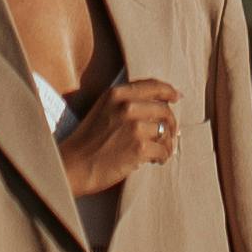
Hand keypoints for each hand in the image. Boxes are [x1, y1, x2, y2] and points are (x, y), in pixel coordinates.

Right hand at [61, 69, 179, 190]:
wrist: (74, 165)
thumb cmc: (88, 140)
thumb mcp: (103, 109)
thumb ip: (127, 102)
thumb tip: (161, 104)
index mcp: (117, 93)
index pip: (153, 86)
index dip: (169, 91)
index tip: (178, 97)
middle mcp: (127, 106)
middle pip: (164, 110)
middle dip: (171, 123)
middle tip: (171, 134)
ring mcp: (134, 127)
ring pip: (166, 131)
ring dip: (168, 143)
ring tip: (162, 150)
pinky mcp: (139, 147)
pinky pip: (164, 150)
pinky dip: (163, 156)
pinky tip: (156, 160)